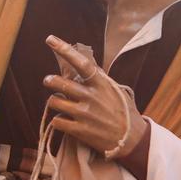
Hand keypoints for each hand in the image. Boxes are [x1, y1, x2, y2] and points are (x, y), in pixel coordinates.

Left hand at [42, 35, 145, 154]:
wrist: (132, 139)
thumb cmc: (124, 112)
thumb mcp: (116, 90)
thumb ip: (100, 79)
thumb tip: (87, 63)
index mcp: (101, 84)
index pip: (81, 62)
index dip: (65, 49)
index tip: (50, 39)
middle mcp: (92, 97)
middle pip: (61, 84)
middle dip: (50, 81)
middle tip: (48, 80)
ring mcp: (85, 114)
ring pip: (55, 102)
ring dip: (54, 102)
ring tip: (59, 104)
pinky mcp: (80, 130)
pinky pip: (57, 122)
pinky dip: (57, 121)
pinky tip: (64, 121)